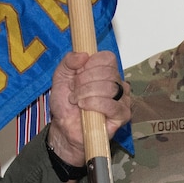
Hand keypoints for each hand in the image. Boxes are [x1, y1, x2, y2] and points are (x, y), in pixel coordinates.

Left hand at [47, 49, 127, 165]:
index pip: (107, 58)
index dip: (90, 65)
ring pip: (110, 87)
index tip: (77, 75)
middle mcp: (117, 83)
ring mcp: (122, 99)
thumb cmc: (66, 104)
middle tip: (74, 91)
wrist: (64, 128)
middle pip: (108, 72)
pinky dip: (94, 104)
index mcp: (105, 71)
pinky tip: (84, 108)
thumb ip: (68, 61)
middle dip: (84, 81)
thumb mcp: (61, 77)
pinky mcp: (123, 115)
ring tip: (77, 101)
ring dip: (87, 94)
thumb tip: (83, 55)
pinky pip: (112, 105)